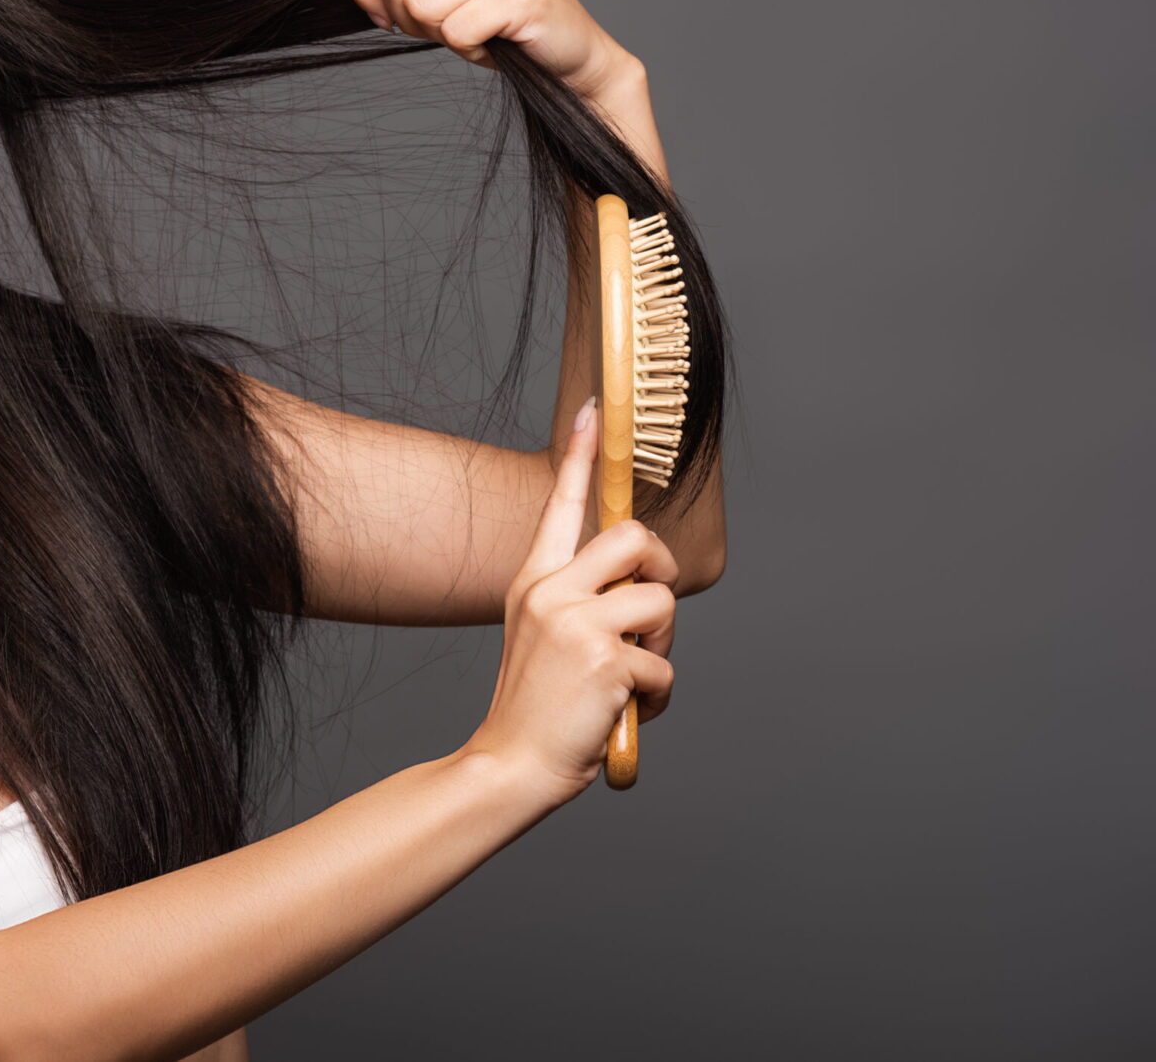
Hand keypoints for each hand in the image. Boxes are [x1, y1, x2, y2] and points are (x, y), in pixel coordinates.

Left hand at [326, 0, 640, 97]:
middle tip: (441, 26)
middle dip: (403, 16)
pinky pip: (455, 30)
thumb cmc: (495, 21)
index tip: (387, 14)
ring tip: (469, 30)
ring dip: (437, 34)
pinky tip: (491, 41)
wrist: (569, 54)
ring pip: (419, 4)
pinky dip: (466, 50)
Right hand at [463, 396, 680, 808]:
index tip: (594, 409)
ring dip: (661, 648)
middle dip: (661, 574)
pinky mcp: (605, 660)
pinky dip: (657, 697)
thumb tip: (641, 583)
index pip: (561, 504)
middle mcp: (550, 591)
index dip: (580, 454)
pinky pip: (664, 666)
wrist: (510, 764)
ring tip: (630, 677)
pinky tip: (625, 713)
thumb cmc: (535, 708)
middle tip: (648, 614)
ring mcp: (576, 623)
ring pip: (661, 604)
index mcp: (533, 581)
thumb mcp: (543, 637)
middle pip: (636, 538)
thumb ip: (580, 602)